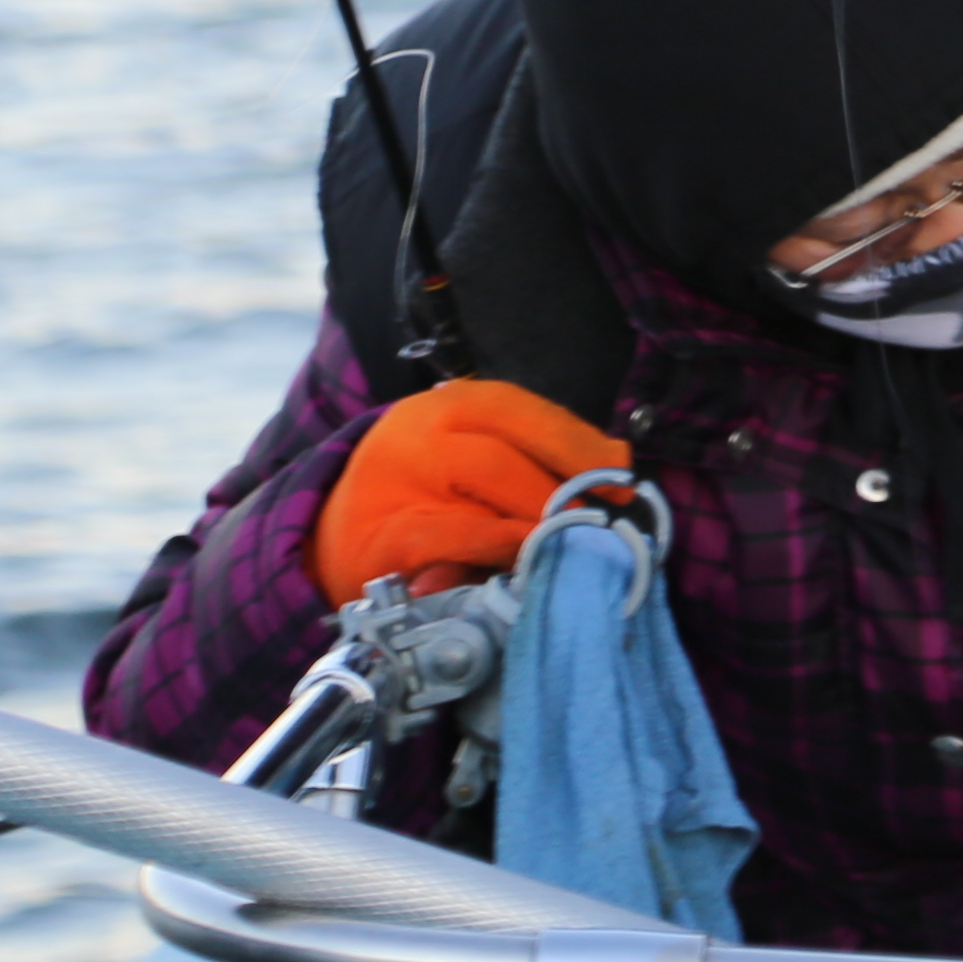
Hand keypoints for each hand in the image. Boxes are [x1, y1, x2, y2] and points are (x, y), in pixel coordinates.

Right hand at [311, 381, 630, 604]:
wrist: (341, 540)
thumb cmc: (434, 497)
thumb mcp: (480, 460)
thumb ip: (539, 458)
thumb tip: (618, 463)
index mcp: (452, 405)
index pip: (522, 412)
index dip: (577, 443)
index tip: (621, 476)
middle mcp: (418, 432)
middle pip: (503, 454)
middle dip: (561, 490)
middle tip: (597, 520)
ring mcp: (393, 481)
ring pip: (478, 488)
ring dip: (533, 519)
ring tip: (566, 541)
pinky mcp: (380, 537)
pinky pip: (446, 535)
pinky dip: (490, 544)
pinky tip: (519, 556)